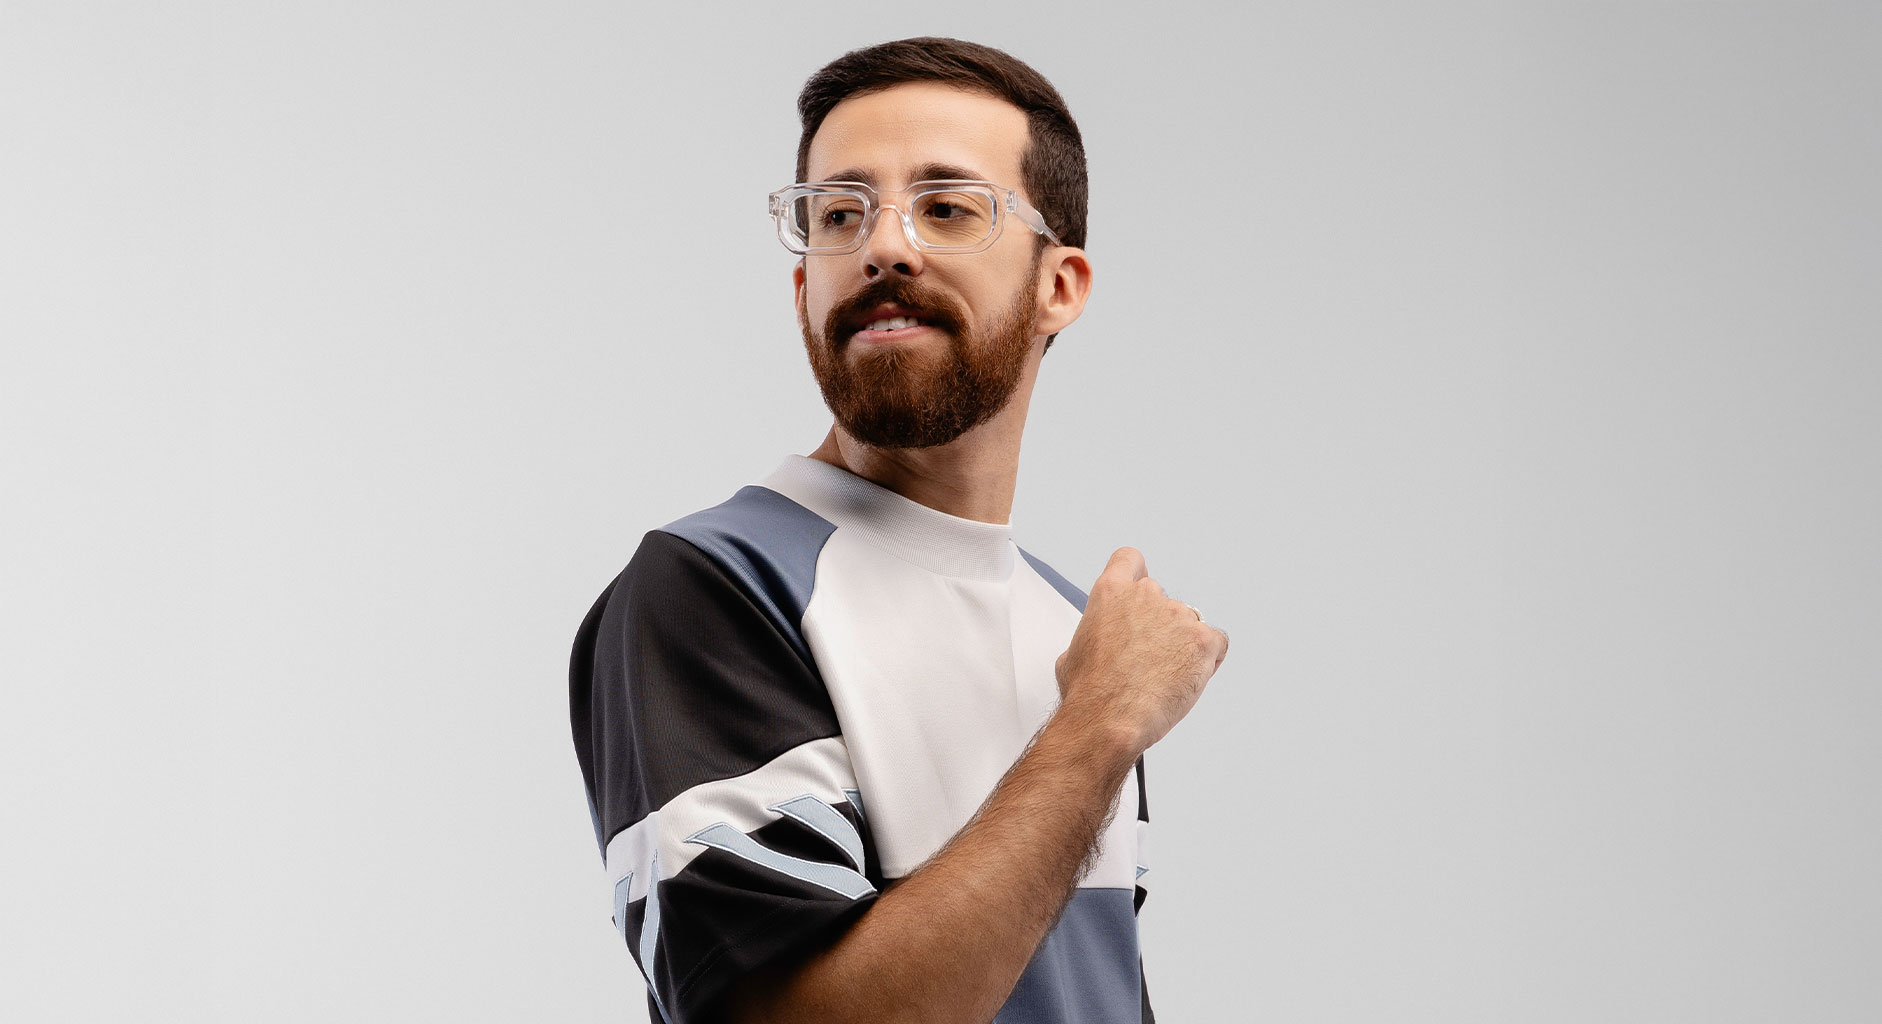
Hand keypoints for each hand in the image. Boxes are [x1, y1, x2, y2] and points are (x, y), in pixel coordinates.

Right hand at [1053, 547, 1229, 756]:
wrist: (1109, 717)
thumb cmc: (1090, 692)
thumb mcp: (1073, 653)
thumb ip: (1093, 637)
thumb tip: (1097, 648)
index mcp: (1111, 593)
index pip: (1129, 561)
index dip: (1136, 575)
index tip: (1139, 589)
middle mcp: (1146, 596)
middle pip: (1163, 600)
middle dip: (1160, 625)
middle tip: (1149, 658)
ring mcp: (1178, 616)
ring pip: (1191, 624)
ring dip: (1183, 646)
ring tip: (1165, 677)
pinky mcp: (1203, 640)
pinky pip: (1217, 644)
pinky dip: (1208, 660)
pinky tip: (1188, 678)